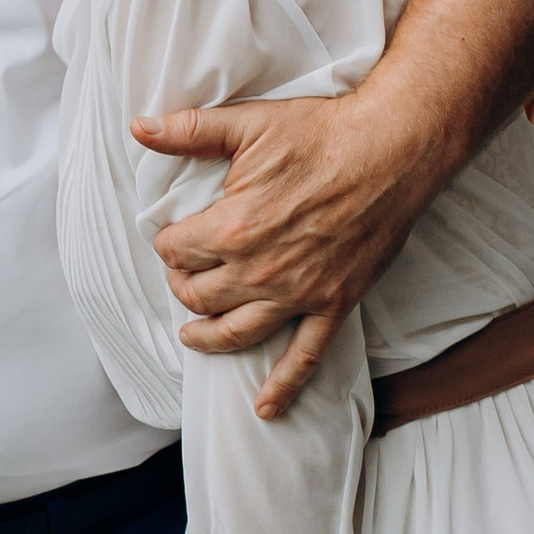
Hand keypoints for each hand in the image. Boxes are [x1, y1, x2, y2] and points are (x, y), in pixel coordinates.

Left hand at [140, 91, 427, 412]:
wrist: (395, 149)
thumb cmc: (323, 132)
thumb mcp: (249, 124)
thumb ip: (189, 131)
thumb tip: (138, 127)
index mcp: (232, 228)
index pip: (174, 251)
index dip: (168, 243)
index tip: (173, 236)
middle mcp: (259, 270)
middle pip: (196, 295)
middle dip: (182, 285)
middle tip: (184, 274)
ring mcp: (298, 294)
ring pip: (235, 332)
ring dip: (206, 337)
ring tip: (192, 336)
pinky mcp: (334, 304)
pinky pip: (305, 357)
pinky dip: (282, 388)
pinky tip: (264, 410)